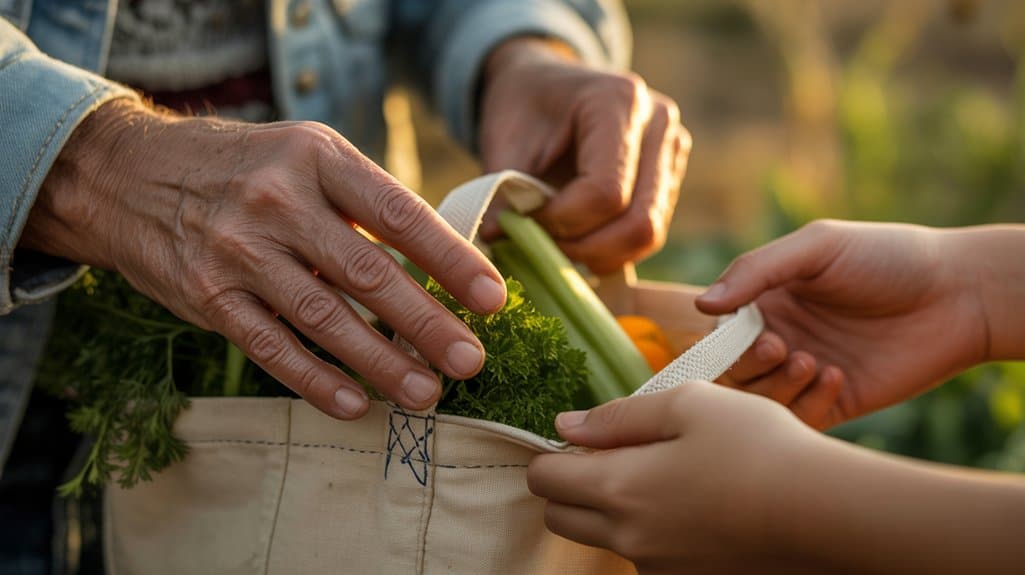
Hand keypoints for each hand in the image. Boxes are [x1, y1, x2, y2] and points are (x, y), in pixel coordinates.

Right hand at [22, 99, 506, 418]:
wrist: (130, 174)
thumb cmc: (245, 167)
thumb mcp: (307, 156)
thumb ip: (366, 203)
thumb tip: (444, 262)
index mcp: (318, 158)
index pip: (399, 213)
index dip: (451, 259)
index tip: (493, 298)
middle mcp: (278, 201)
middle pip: (368, 272)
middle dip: (426, 324)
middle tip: (471, 362)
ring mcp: (238, 251)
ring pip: (323, 318)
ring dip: (381, 363)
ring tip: (426, 393)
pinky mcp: (207, 297)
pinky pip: (271, 347)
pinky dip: (315, 380)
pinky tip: (356, 403)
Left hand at [477, 38, 689, 273]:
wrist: (541, 85)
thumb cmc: (521, 109)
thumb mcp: (503, 144)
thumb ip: (503, 196)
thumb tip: (495, 246)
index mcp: (618, 100)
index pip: (605, 192)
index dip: (563, 222)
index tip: (523, 224)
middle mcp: (658, 122)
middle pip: (639, 221)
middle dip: (586, 249)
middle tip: (543, 249)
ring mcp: (672, 149)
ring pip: (649, 232)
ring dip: (600, 254)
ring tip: (558, 244)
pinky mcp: (671, 173)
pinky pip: (650, 230)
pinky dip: (613, 248)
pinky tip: (579, 239)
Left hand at [530, 380, 1024, 573]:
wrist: (826, 512)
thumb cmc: (757, 447)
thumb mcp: (686, 405)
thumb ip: (617, 417)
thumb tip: (565, 427)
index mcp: (619, 489)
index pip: (545, 479)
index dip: (553, 452)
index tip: (584, 437)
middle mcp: (628, 539)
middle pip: (561, 517)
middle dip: (570, 486)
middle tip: (616, 455)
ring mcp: (658, 566)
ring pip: (603, 538)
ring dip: (611, 509)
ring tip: (665, 475)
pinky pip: (644, 555)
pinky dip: (649, 531)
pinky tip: (693, 503)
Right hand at [696, 219, 989, 428]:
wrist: (957, 293)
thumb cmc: (885, 257)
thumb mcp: (817, 248)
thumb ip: (756, 270)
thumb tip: (701, 304)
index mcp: (767, 301)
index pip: (718, 333)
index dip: (722, 341)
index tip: (755, 331)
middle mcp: (779, 337)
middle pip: (731, 371)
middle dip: (748, 364)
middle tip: (782, 347)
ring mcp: (805, 372)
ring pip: (759, 401)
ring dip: (777, 386)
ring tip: (813, 362)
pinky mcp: (835, 403)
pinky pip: (800, 420)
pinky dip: (808, 404)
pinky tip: (837, 377)